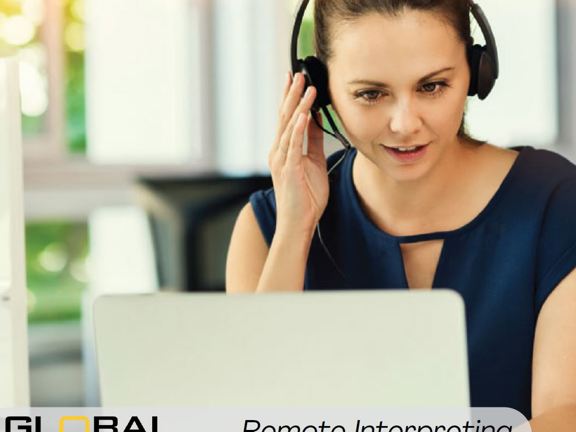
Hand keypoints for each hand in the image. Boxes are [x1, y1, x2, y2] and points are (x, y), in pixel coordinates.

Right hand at [268, 72, 328, 238]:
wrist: (297, 222)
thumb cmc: (305, 197)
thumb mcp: (314, 162)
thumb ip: (314, 141)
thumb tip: (318, 119)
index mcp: (283, 149)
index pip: (287, 118)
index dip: (291, 98)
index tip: (295, 78)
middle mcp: (278, 151)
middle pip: (284, 116)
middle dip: (292, 94)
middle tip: (298, 73)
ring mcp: (281, 160)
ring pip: (288, 126)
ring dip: (298, 105)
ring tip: (306, 87)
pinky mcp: (288, 169)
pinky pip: (293, 145)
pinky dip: (297, 128)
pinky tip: (304, 114)